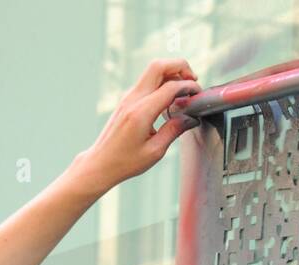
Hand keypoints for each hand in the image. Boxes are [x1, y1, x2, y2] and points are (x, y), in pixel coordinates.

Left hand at [68, 58, 201, 196]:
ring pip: (152, 71)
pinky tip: (169, 99)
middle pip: (158, 66)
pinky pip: (146, 82)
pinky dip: (161, 82)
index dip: (188, 86)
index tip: (198, 94)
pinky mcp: (126, 100)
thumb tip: (191, 117)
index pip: (170, 87)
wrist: (100, 164)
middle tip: (193, 80)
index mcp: (141, 112)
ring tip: (183, 90)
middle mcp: (133, 100)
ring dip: (171, 73)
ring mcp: (127, 98)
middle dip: (180, 67)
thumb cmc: (125, 162)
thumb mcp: (155, 151)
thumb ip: (174, 130)